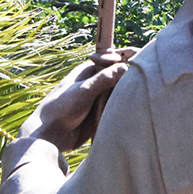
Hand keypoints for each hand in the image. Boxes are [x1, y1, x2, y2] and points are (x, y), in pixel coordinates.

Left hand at [18, 48, 136, 147]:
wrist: (51, 135)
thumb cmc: (61, 109)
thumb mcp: (84, 91)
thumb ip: (104, 78)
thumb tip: (125, 67)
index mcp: (89, 71)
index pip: (112, 59)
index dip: (126, 58)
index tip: (139, 59)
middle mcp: (95, 82)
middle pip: (119, 76)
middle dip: (129, 78)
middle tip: (141, 82)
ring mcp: (99, 98)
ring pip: (120, 92)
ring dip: (126, 95)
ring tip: (138, 96)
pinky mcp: (101, 112)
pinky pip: (117, 106)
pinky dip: (123, 108)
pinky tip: (132, 108)